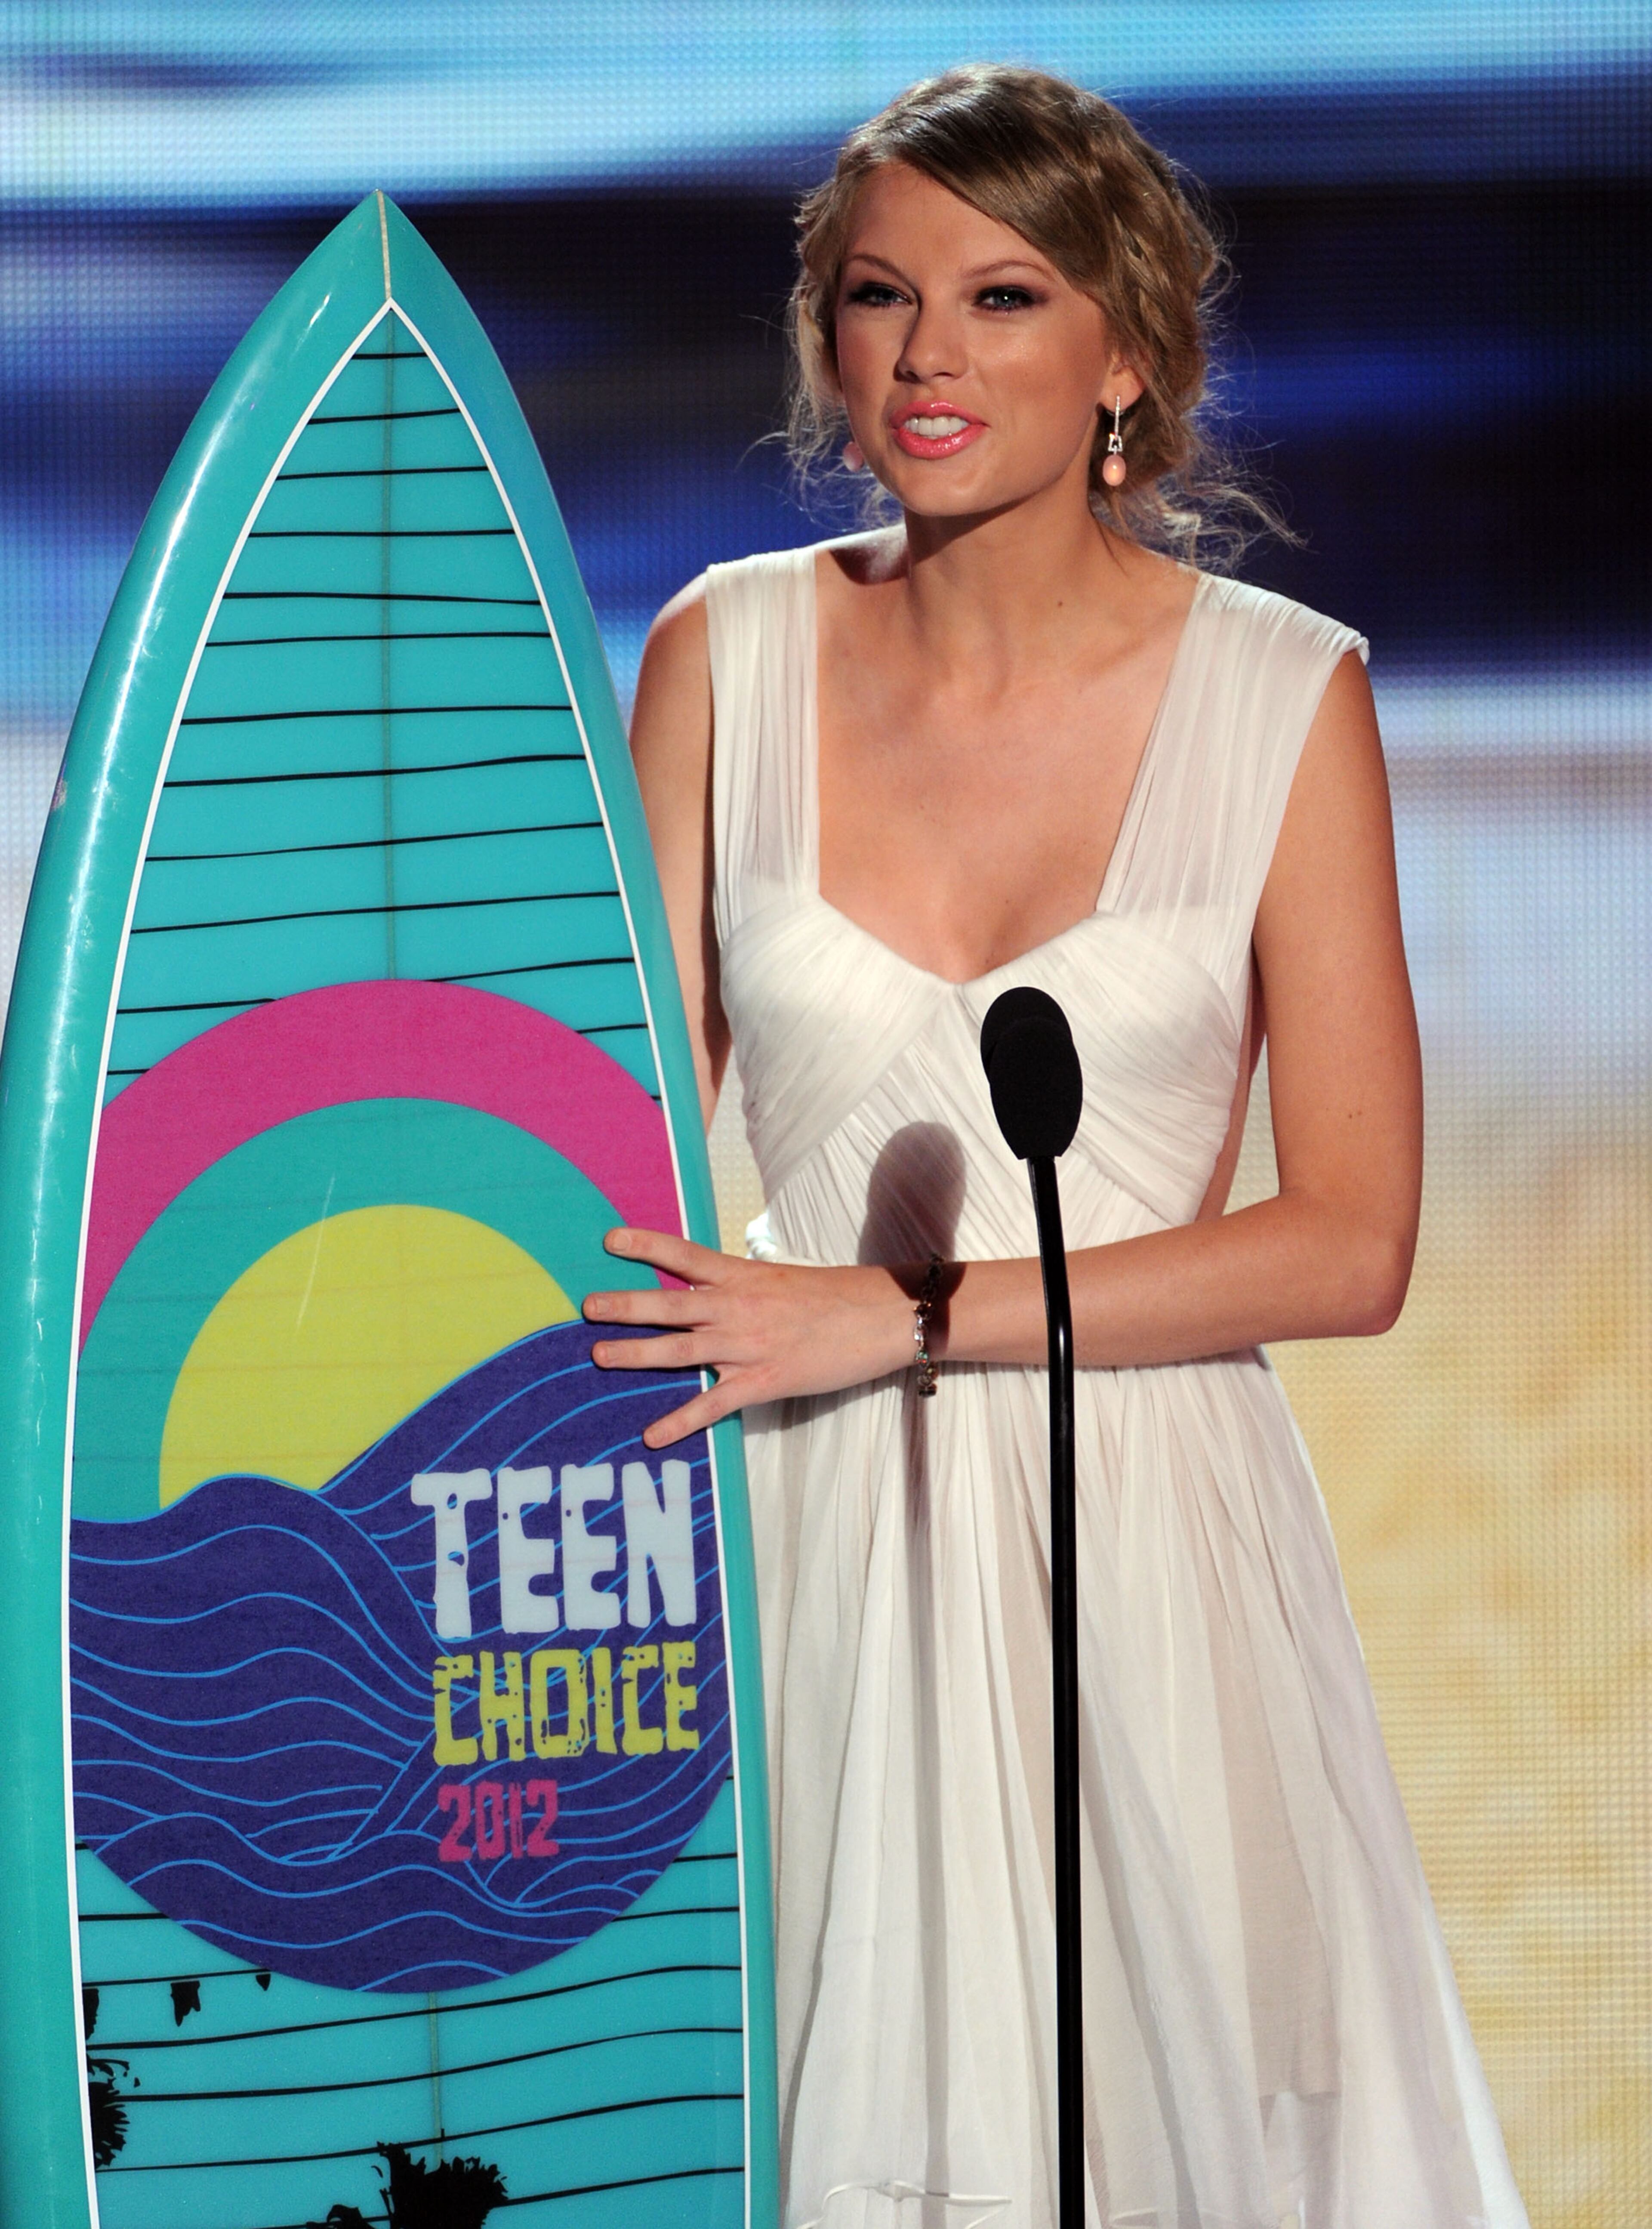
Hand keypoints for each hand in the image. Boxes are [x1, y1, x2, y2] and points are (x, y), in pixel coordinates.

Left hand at [584, 1228, 915, 1446]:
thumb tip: (714, 1294)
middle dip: (625, 1305)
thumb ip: (744, 1288)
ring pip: (680, 1349)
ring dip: (636, 1354)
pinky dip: (679, 1421)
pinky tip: (651, 1436)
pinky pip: (712, 1403)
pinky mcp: (763, 1381)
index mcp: (743, 1276)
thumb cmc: (837, 1297)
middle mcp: (737, 1308)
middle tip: (586, 1306)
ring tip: (599, 1354)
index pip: (684, 1255)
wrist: (881, 1316)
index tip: (609, 1240)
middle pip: (670, 1304)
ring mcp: (747, 1345)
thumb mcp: (782, 1280)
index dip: (646, 1246)